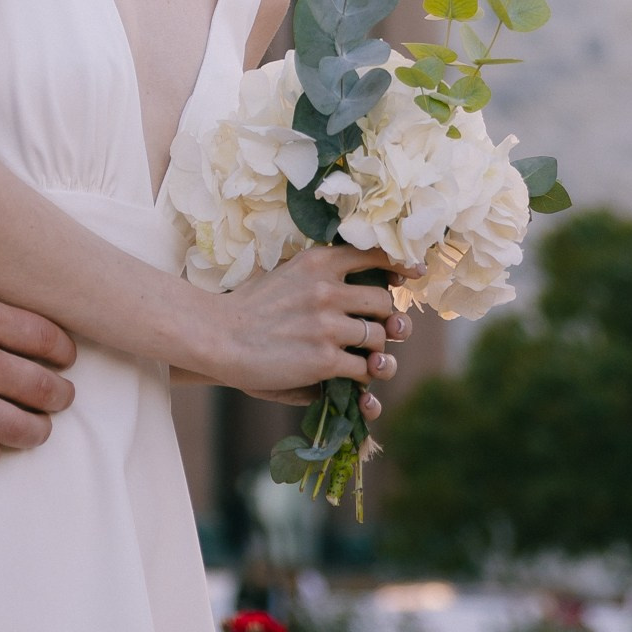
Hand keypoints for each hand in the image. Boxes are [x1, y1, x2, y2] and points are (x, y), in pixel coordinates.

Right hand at [209, 247, 407, 414]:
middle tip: (378, 330)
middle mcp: (327, 289)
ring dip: (376, 350)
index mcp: (317, 262)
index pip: (372, 254)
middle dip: (387, 320)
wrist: (218, 337)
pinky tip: (353, 378)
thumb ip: (321, 278)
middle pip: (385, 303)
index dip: (399, 264)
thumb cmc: (250, 308)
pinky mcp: (325, 359)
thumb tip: (361, 290)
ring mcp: (328, 325)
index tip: (413, 272)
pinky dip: (363, 375)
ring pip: (379, 337)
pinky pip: (364, 367)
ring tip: (365, 357)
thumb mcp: (286, 275)